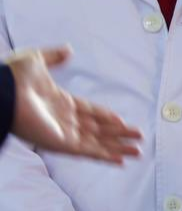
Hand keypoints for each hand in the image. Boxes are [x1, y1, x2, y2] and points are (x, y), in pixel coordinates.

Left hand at [6, 46, 141, 163]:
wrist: (2, 91)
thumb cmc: (14, 76)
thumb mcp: (35, 60)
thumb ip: (53, 56)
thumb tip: (68, 49)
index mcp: (59, 102)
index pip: (89, 112)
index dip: (106, 116)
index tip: (122, 120)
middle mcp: (63, 121)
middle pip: (98, 130)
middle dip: (119, 135)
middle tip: (139, 138)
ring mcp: (63, 134)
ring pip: (98, 143)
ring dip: (118, 147)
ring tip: (138, 151)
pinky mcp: (62, 144)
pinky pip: (89, 152)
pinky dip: (106, 156)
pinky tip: (121, 160)